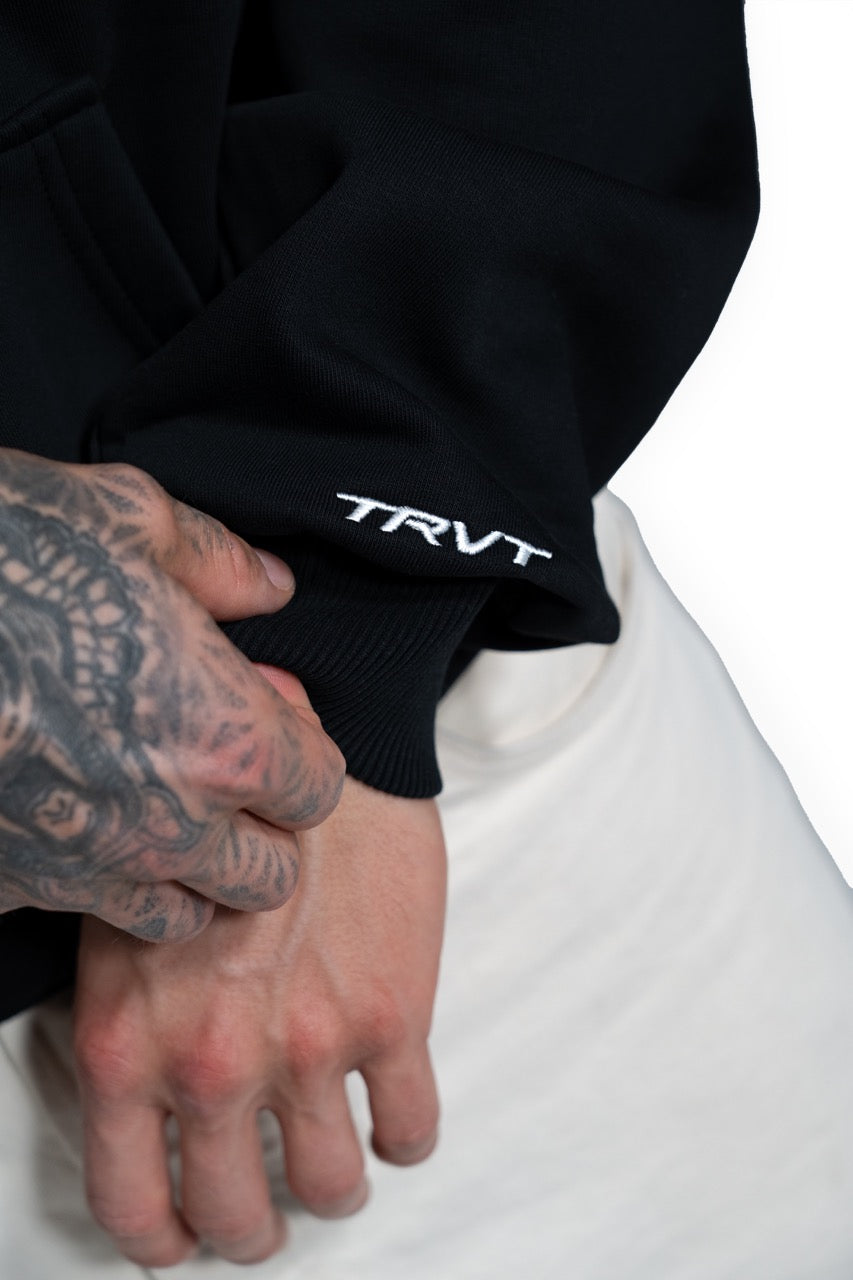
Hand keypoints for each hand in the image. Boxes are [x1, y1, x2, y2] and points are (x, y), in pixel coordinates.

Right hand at [0, 449, 344, 938]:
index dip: (298, 750)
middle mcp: (170, 824)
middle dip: (256, 826)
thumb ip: (219, 564)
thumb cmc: (2, 554)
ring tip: (145, 802)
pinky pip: (79, 913)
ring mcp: (86, 869)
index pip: (319, 789)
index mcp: (225, 737)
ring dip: (181, 869)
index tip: (261, 715)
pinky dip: (87, 878)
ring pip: (180, 915)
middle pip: (266, 874)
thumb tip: (268, 586)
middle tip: (212, 765)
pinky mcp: (11, 888)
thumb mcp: (125, 515)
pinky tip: (60, 813)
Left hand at [73, 749, 446, 1266]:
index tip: (180, 1238)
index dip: (161, 1238)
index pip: (131, 1199)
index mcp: (131, 1043)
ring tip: (333, 1164)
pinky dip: (403, 1136)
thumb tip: (137, 1077)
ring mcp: (310, 1046)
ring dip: (332, 1186)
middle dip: (253, 1226)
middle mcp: (215, 1061)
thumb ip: (127, 1013)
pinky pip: (410, 1128)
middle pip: (239, 1213)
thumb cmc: (220, 818)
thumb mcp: (129, 914)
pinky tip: (391, 1116)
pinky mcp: (393, 1018)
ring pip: (331, 1186)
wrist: (316, 747)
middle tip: (264, 1211)